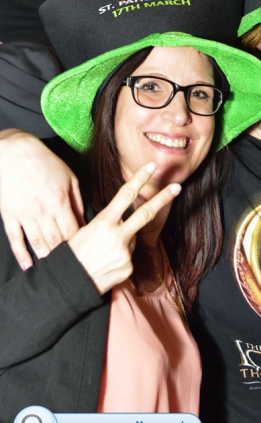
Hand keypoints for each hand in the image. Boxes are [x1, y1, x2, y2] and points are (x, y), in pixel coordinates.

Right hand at [0, 129, 83, 268]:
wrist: (13, 152)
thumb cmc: (44, 162)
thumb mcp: (69, 177)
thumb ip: (77, 201)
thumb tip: (87, 221)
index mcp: (59, 202)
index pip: (74, 232)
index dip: (82, 245)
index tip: (89, 254)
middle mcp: (42, 212)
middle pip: (57, 242)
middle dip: (68, 256)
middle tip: (76, 267)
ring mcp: (24, 215)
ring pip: (38, 244)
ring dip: (48, 259)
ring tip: (56, 270)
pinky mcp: (9, 215)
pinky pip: (15, 239)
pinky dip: (21, 255)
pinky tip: (28, 267)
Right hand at [68, 162, 180, 294]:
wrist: (70, 282)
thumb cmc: (75, 253)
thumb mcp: (86, 230)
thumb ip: (107, 223)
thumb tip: (123, 221)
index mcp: (103, 222)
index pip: (125, 195)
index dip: (139, 179)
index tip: (151, 167)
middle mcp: (117, 236)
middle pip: (145, 213)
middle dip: (163, 199)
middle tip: (177, 187)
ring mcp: (125, 252)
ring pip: (133, 239)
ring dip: (124, 241)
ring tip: (104, 252)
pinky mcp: (128, 267)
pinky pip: (129, 256)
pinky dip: (121, 257)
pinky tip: (108, 264)